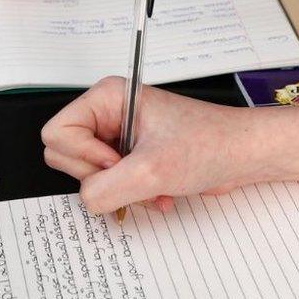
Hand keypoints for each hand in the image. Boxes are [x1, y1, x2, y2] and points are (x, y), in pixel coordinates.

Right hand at [41, 77, 261, 214]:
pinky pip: (109, 187)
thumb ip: (105, 189)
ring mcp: (117, 138)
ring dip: (121, 192)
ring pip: (88, 177)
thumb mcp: (151, 170)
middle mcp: (107, 115)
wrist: (242, 155)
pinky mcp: (129, 159)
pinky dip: (132, 197)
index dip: (84, 156)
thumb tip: (87, 201)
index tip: (118, 160)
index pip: (56, 133)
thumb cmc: (209, 144)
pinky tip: (159, 194)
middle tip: (133, 173)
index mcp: (106, 98)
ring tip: (153, 187)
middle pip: (66, 156)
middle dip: (101, 177)